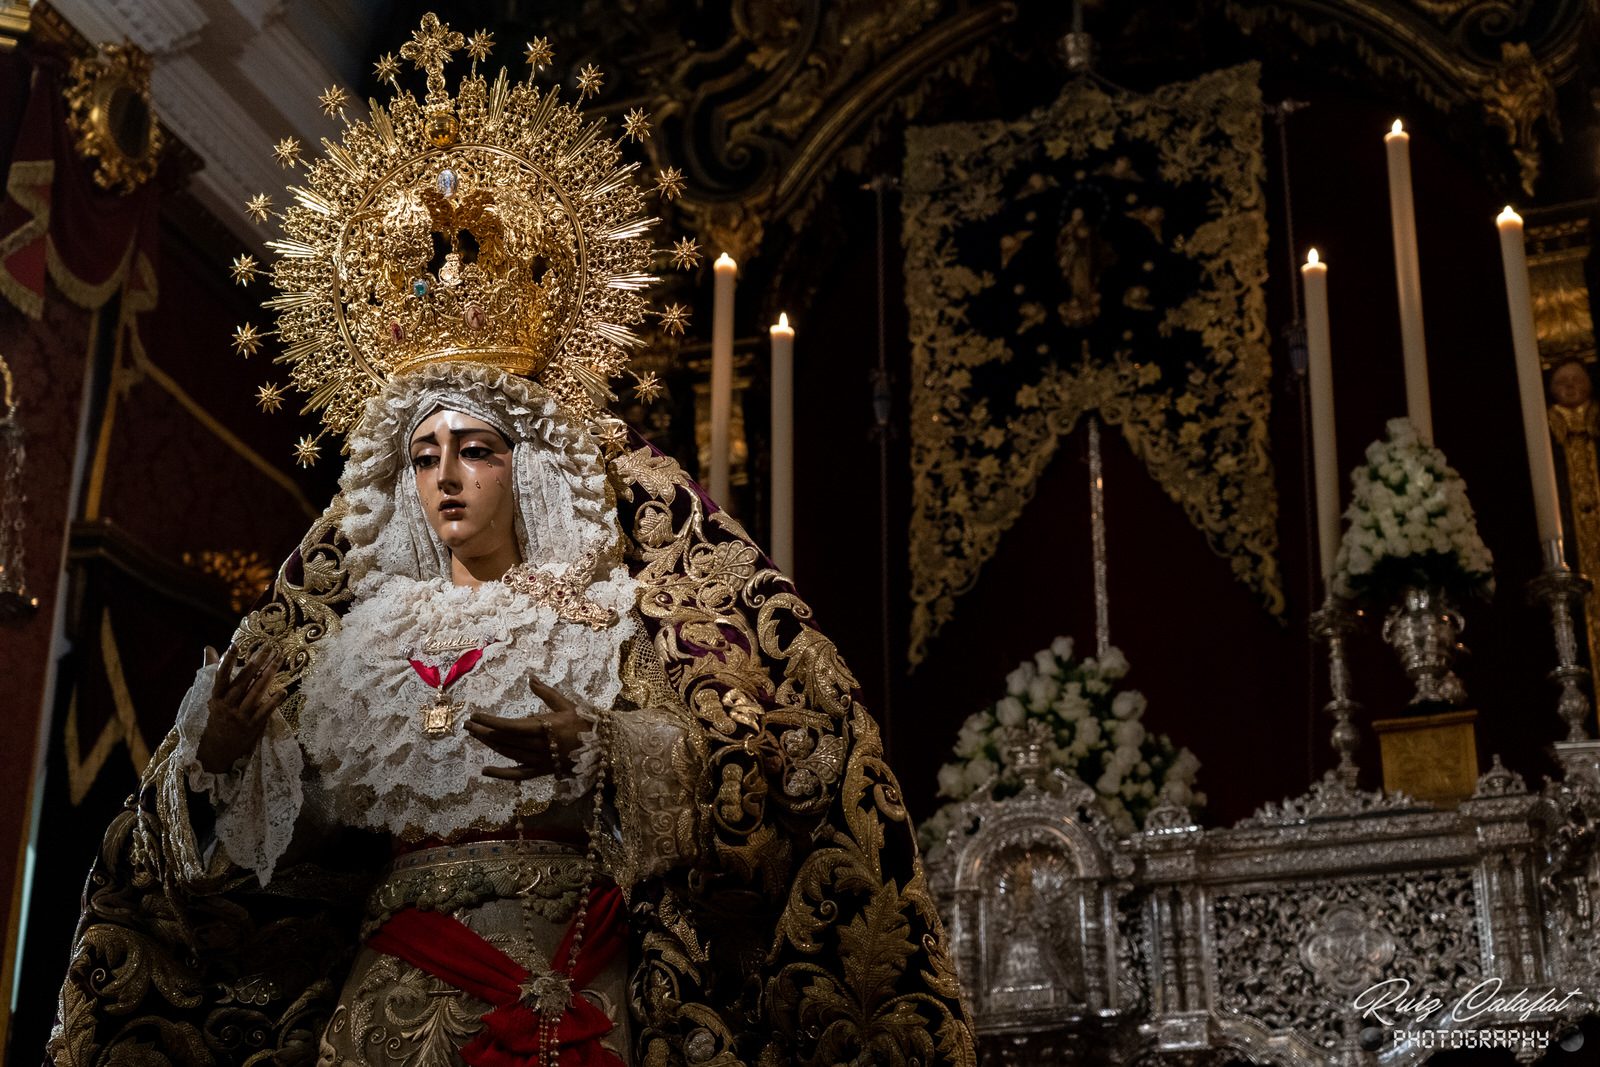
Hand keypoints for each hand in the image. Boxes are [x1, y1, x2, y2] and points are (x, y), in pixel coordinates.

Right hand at [197, 643, 287, 773]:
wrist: (218, 748)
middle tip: (269, 647)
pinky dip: (274, 701)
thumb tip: (210, 647)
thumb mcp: (213, 695)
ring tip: (279, 660)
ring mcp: (240, 716)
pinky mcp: (252, 726)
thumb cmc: (217, 715)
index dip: (227, 661)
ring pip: (255, 693)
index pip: (221, 676)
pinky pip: (264, 712)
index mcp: (217, 696)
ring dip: (268, 676)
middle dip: (256, 663)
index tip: (234, 645)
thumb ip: (213, 670)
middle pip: (243, 681)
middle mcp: (227, 705)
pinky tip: (283, 691)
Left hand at [466, 678, 584, 780]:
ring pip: (509, 754)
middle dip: (484, 732)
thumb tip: (531, 678)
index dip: (491, 722)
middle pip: (506, 740)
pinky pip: (519, 775)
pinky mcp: (542, 771)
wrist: (604, 747)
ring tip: (475, 736)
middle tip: (468, 725)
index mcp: (546, 727)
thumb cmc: (585, 722)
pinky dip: (501, 774)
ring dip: (490, 745)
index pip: (511, 726)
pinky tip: (485, 771)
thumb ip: (546, 693)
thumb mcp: (567, 704)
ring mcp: (540, 761)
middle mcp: (540, 746)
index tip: (475, 716)